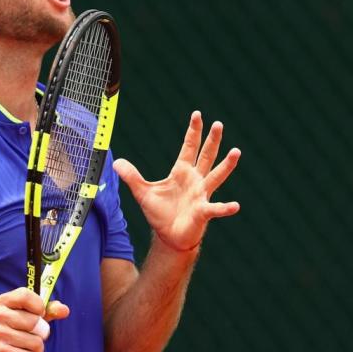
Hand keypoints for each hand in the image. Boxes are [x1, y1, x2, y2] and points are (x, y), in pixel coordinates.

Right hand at [0, 288, 69, 351]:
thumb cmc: (15, 330)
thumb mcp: (29, 316)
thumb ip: (48, 310)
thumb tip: (64, 310)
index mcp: (4, 301)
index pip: (26, 295)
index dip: (39, 306)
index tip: (39, 314)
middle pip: (34, 322)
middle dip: (40, 333)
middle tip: (29, 335)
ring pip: (36, 343)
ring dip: (37, 350)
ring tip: (25, 348)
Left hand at [113, 110, 240, 251]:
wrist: (169, 236)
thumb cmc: (161, 213)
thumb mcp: (143, 192)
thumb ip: (132, 176)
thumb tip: (116, 162)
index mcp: (181, 172)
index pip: (189, 147)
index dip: (193, 131)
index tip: (197, 115)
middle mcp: (195, 180)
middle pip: (206, 156)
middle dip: (212, 140)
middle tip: (218, 124)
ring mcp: (201, 195)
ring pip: (216, 176)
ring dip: (226, 165)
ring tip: (236, 152)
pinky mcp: (203, 211)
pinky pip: (215, 209)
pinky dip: (225, 208)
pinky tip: (235, 206)